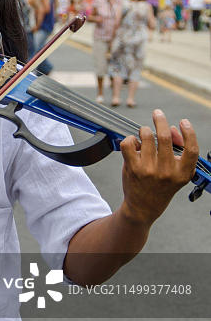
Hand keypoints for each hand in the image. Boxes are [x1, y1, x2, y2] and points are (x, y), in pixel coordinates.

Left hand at [120, 110, 198, 225]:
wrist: (143, 207)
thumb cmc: (161, 185)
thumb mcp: (177, 172)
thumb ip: (178, 150)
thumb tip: (170, 128)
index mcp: (182, 173)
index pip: (191, 150)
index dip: (189, 133)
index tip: (183, 122)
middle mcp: (167, 172)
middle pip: (164, 137)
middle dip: (159, 120)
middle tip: (157, 113)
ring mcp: (149, 170)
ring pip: (145, 137)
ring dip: (144, 130)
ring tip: (144, 134)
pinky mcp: (133, 169)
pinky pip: (128, 144)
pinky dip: (130, 139)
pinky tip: (133, 143)